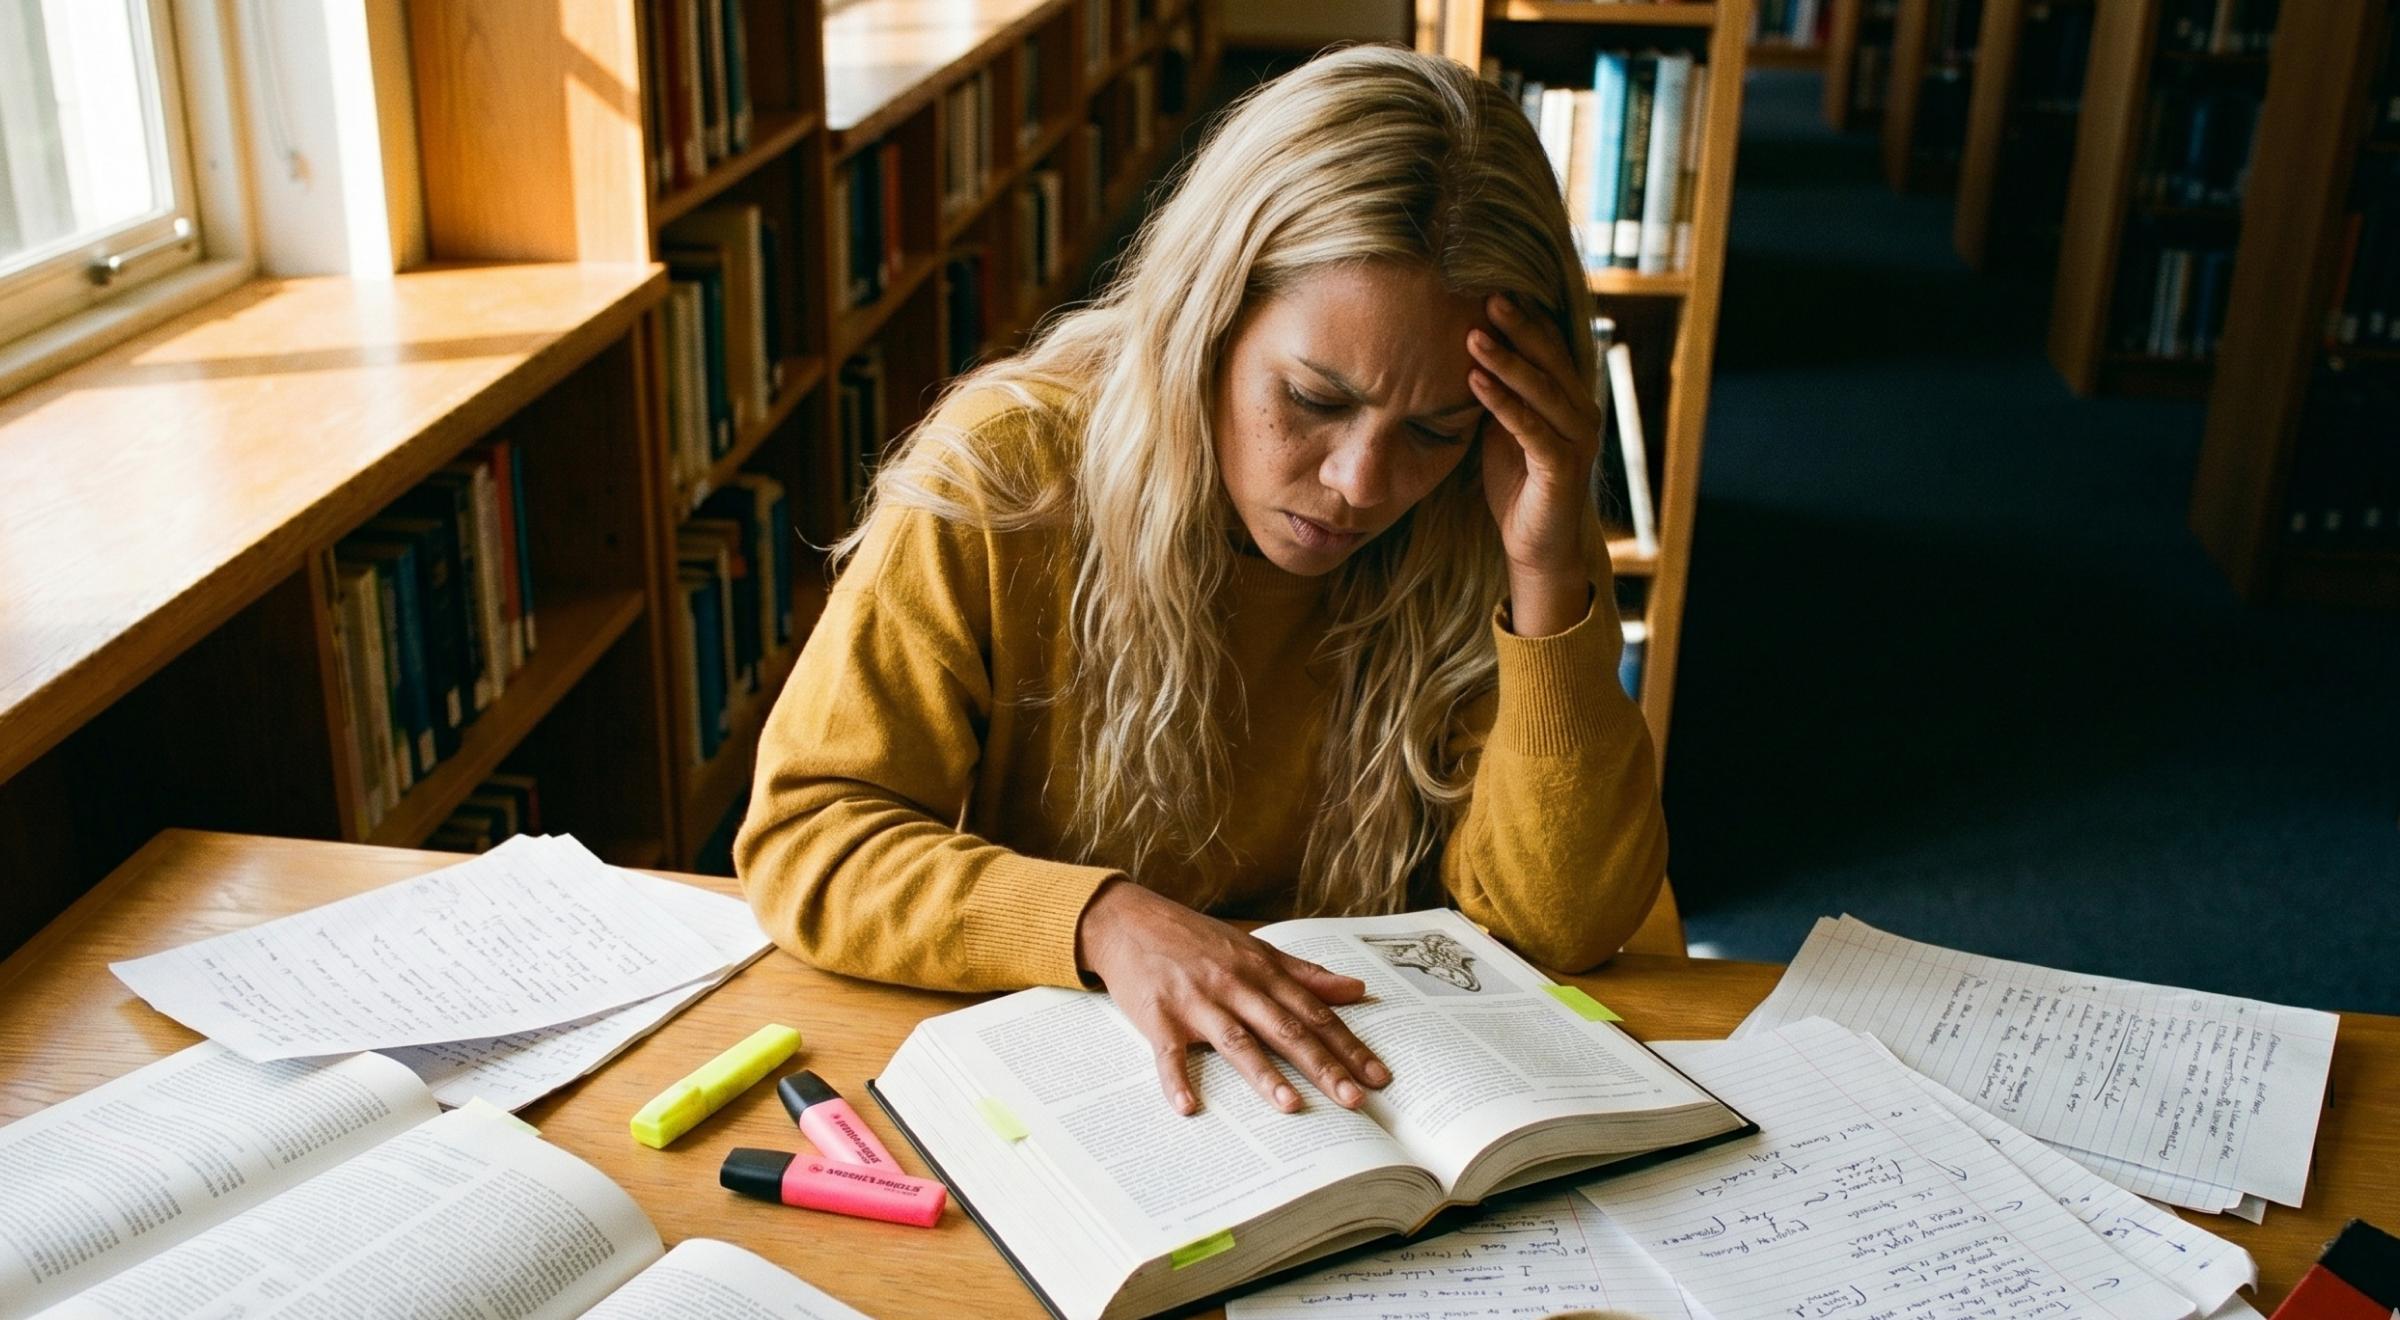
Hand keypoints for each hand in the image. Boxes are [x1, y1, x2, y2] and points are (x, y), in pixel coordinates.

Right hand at [1075, 879, 1391, 1115]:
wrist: (1129, 920)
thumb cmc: (1195, 938)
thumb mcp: (1254, 948)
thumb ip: (1305, 973)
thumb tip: (1357, 989)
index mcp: (1261, 972)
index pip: (1314, 1013)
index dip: (1348, 1045)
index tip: (1378, 1076)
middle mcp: (1234, 986)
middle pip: (1285, 1030)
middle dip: (1322, 1066)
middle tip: (1355, 1101)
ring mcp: (1196, 1003)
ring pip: (1236, 1041)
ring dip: (1263, 1075)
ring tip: (1292, 1106)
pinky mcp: (1158, 1018)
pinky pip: (1169, 1054)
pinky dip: (1177, 1081)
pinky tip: (1189, 1107)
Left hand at [1467, 294, 1600, 636]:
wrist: (1536, 546)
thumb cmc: (1517, 484)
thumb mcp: (1503, 428)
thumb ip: (1497, 391)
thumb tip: (1464, 348)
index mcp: (1569, 399)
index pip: (1549, 348)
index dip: (1524, 318)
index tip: (1489, 285)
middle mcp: (1581, 413)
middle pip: (1550, 360)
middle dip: (1519, 326)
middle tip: (1487, 294)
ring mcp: (1576, 441)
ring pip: (1542, 390)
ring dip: (1508, 361)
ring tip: (1474, 335)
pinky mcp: (1561, 470)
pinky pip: (1532, 430)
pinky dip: (1504, 405)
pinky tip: (1475, 383)